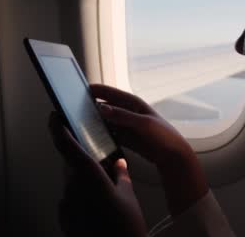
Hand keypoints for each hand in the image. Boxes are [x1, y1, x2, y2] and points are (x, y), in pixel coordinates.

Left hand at [49, 112, 147, 236]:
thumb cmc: (125, 228)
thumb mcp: (128, 197)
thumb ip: (121, 175)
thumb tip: (119, 164)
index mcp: (89, 178)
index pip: (66, 146)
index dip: (58, 128)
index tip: (55, 116)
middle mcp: (72, 190)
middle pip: (71, 164)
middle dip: (83, 159)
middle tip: (101, 161)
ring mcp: (66, 206)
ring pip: (72, 182)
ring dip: (84, 179)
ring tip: (105, 188)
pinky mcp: (66, 219)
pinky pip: (71, 199)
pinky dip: (82, 196)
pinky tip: (99, 205)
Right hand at [90, 84, 208, 214]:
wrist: (172, 155)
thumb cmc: (161, 135)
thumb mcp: (142, 123)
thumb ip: (122, 116)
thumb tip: (101, 107)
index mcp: (134, 103)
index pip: (112, 93)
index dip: (97, 90)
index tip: (80, 88)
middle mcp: (128, 112)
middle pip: (106, 106)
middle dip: (92, 106)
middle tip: (73, 108)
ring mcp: (126, 125)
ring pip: (106, 121)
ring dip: (95, 121)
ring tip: (77, 123)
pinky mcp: (125, 138)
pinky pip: (109, 133)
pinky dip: (101, 134)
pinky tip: (89, 137)